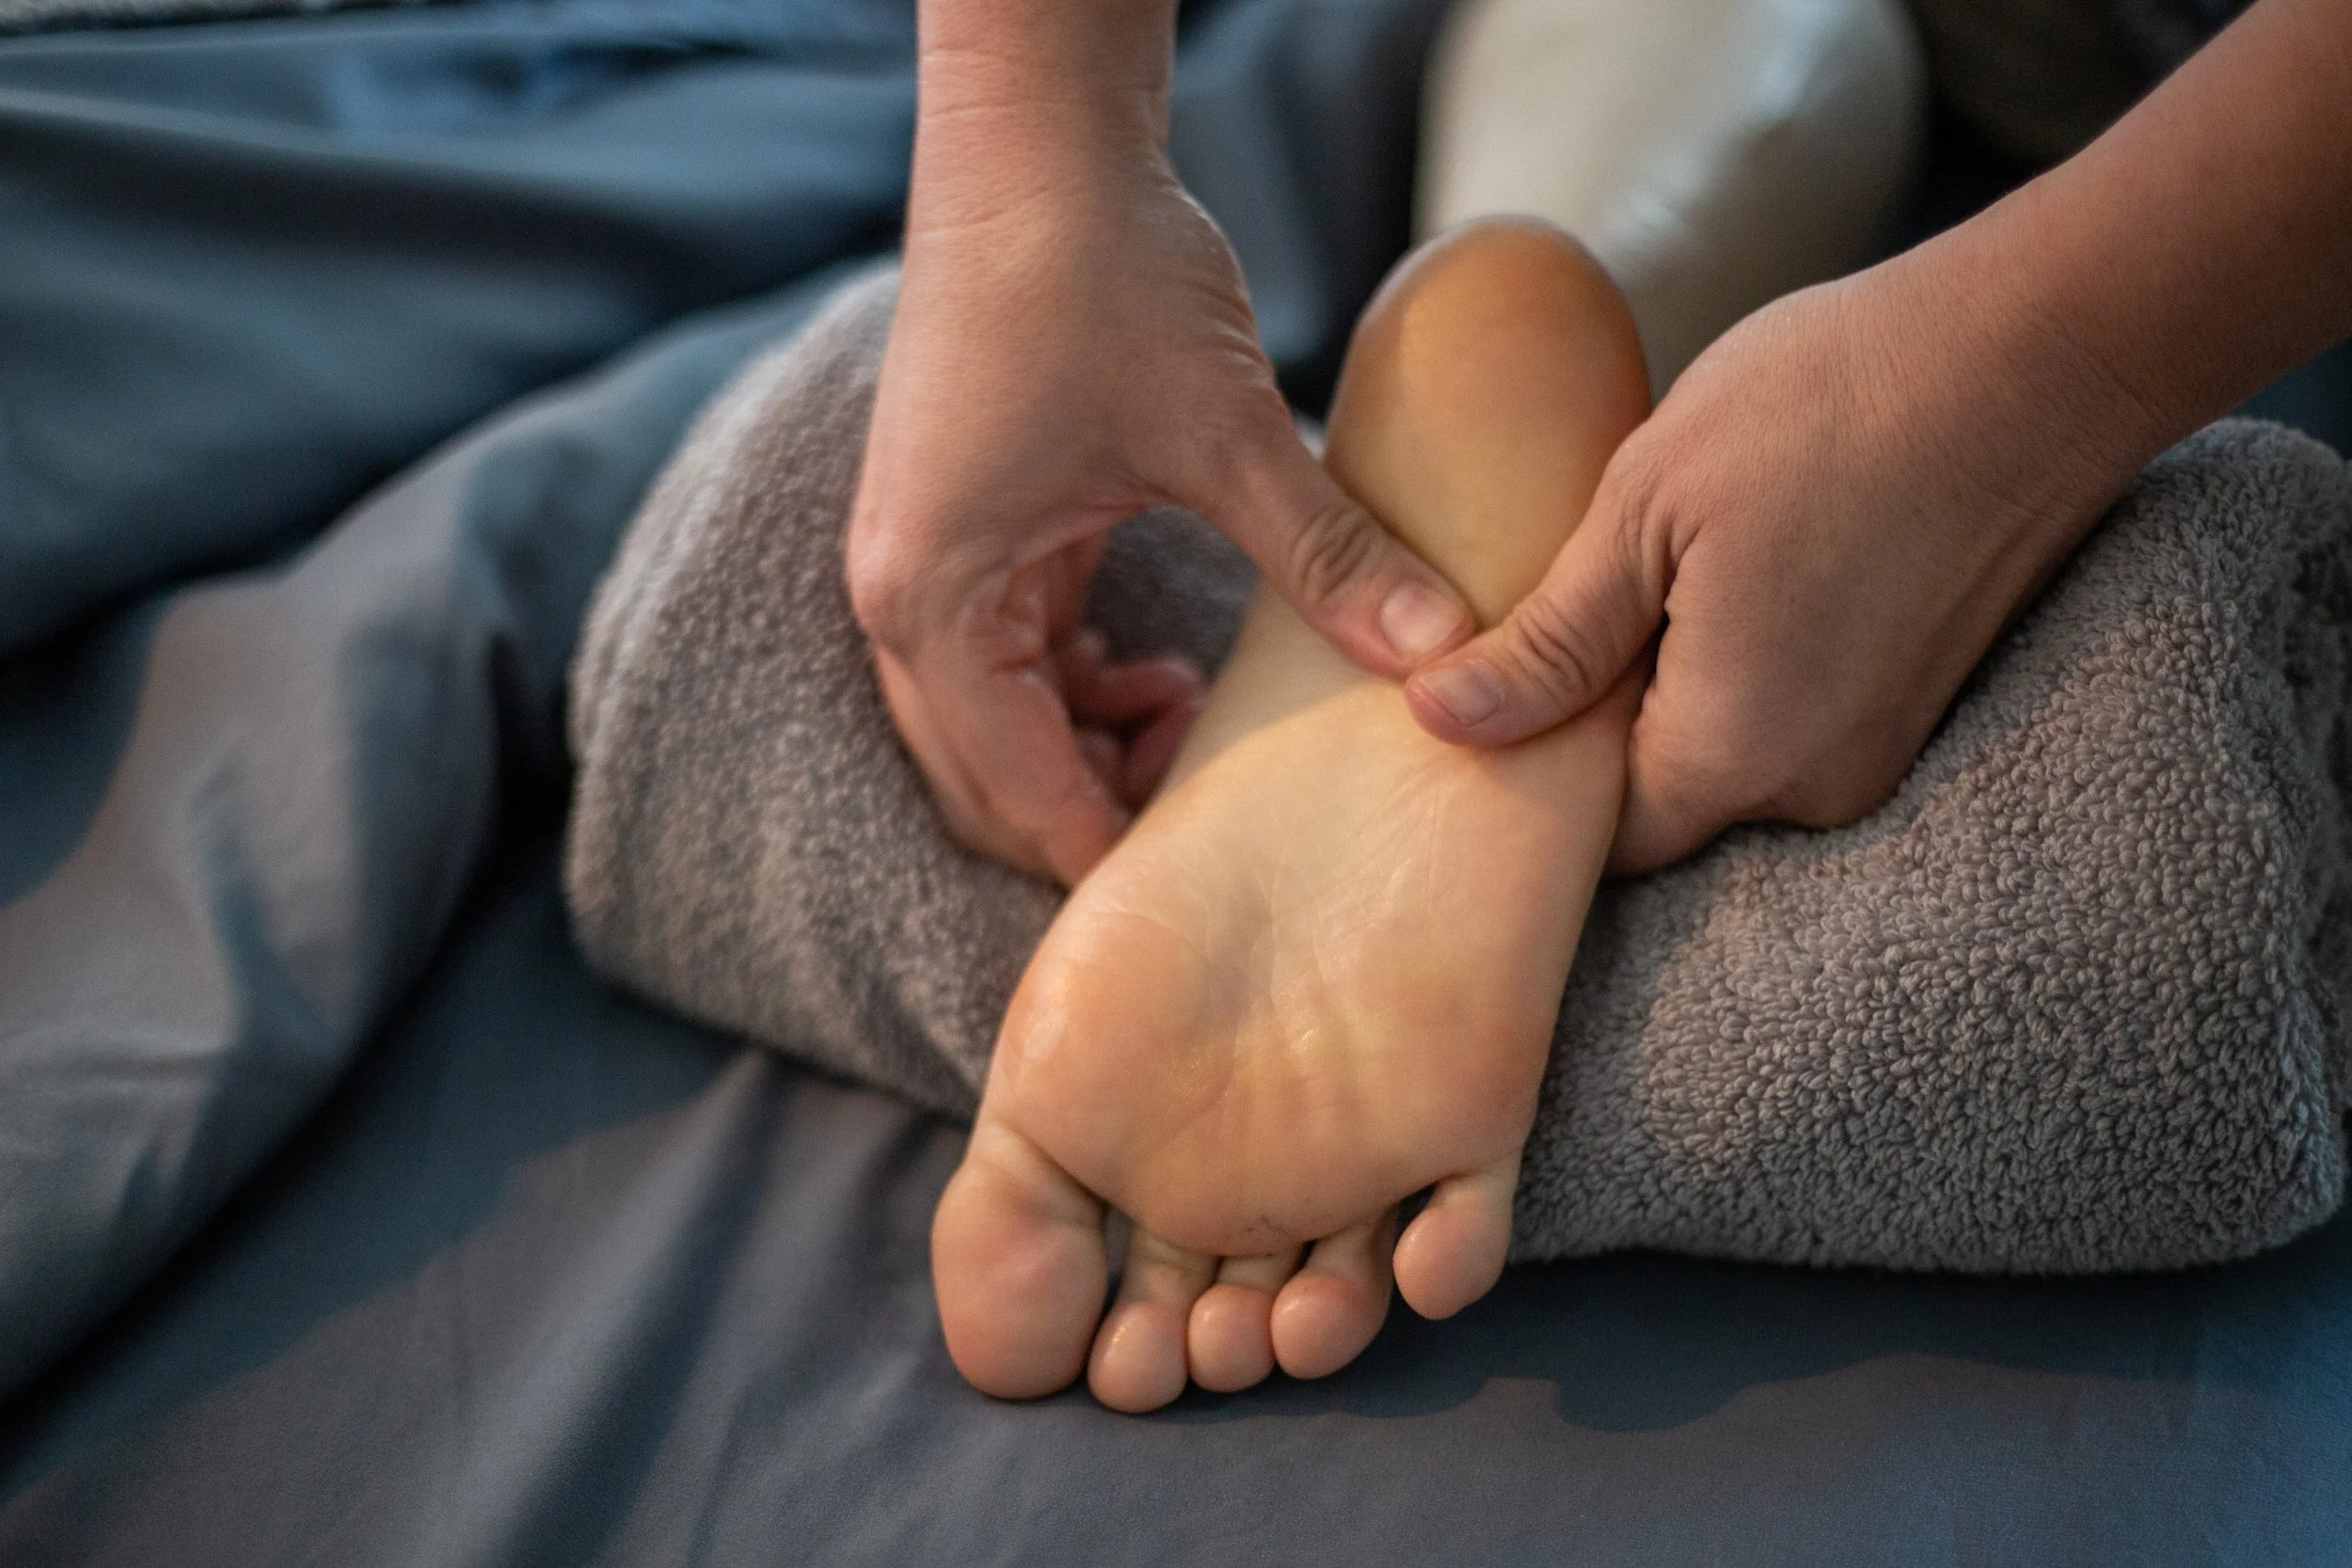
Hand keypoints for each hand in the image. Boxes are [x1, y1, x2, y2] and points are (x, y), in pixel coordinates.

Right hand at [850, 113, 1470, 885]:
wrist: (1035, 142)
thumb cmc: (1096, 274)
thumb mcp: (1222, 432)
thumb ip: (1326, 555)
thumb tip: (1443, 650)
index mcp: (934, 600)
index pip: (1013, 790)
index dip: (1108, 853)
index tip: (1206, 893)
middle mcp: (905, 597)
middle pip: (984, 776)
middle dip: (1090, 809)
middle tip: (1210, 825)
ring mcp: (926, 559)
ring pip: (997, 720)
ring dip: (1087, 747)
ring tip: (1192, 730)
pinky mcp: (966, 524)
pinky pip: (1011, 655)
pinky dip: (1078, 686)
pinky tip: (1162, 673)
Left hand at [1404, 252, 2138, 871]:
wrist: (2041, 351)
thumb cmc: (1832, 405)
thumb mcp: (1647, 509)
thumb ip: (1548, 641)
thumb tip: (1440, 719)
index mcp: (1733, 754)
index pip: (1595, 841)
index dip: (1529, 779)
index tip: (1485, 697)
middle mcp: (1815, 788)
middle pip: (1663, 808)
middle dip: (1597, 735)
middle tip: (1543, 623)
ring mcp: (1878, 752)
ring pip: (1728, 761)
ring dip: (1670, 695)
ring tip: (1634, 583)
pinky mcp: (1915, 704)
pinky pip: (1791, 724)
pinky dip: (1739, 673)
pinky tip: (1717, 578)